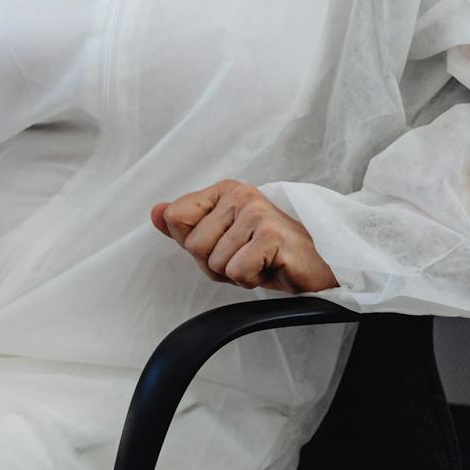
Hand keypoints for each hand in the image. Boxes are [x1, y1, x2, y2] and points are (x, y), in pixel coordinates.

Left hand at [152, 181, 337, 294]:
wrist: (313, 267)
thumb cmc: (266, 254)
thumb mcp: (221, 240)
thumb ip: (186, 226)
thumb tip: (155, 212)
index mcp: (224, 190)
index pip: (176, 217)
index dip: (196, 244)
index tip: (226, 243)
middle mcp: (240, 193)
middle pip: (194, 245)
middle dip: (217, 264)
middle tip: (246, 256)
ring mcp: (257, 211)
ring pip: (215, 262)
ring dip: (237, 274)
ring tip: (260, 261)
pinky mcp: (271, 234)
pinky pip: (236, 271)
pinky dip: (251, 279)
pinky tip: (270, 267)